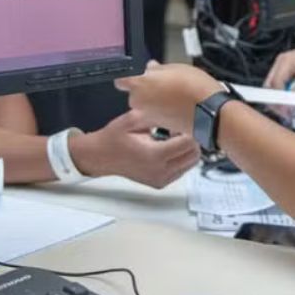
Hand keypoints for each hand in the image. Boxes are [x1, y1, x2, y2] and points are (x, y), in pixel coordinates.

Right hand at [71, 109, 199, 188]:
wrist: (100, 157)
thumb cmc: (113, 138)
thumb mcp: (133, 119)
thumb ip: (156, 115)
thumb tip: (177, 112)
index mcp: (155, 155)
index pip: (189, 143)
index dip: (188, 129)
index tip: (180, 121)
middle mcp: (160, 170)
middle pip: (194, 155)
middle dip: (192, 139)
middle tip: (179, 128)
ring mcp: (161, 179)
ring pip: (191, 164)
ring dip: (188, 149)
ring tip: (173, 138)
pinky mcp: (160, 183)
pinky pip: (182, 170)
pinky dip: (181, 159)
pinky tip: (169, 149)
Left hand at [114, 61, 222, 130]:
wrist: (210, 112)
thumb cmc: (194, 89)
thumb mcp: (177, 68)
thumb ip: (159, 69)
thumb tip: (151, 68)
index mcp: (139, 84)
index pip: (121, 79)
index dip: (130, 76)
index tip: (138, 74)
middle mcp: (139, 102)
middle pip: (136, 92)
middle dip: (147, 88)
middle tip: (164, 82)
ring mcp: (148, 115)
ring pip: (147, 104)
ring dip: (156, 99)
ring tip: (176, 93)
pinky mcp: (159, 125)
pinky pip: (157, 114)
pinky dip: (164, 109)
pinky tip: (179, 103)